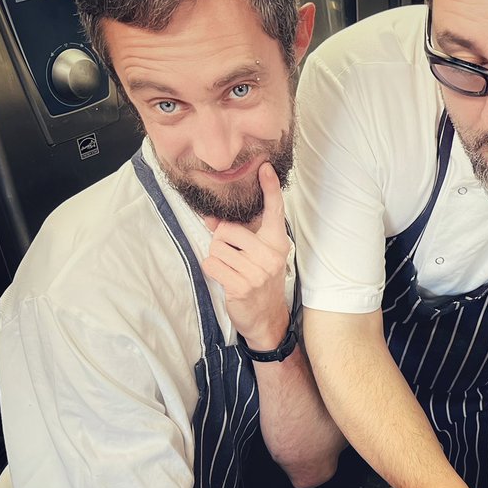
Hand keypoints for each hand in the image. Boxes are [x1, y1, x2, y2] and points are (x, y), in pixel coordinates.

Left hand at [201, 163, 290, 348]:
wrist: (266, 318)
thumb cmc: (259, 281)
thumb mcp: (256, 255)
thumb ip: (238, 235)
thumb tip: (210, 218)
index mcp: (277, 243)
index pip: (274, 211)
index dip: (270, 188)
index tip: (264, 168)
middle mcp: (270, 254)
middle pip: (227, 230)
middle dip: (221, 242)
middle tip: (233, 257)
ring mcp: (257, 271)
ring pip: (216, 248)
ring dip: (217, 258)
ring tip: (231, 270)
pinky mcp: (241, 286)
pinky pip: (211, 265)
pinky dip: (212, 270)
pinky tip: (225, 279)